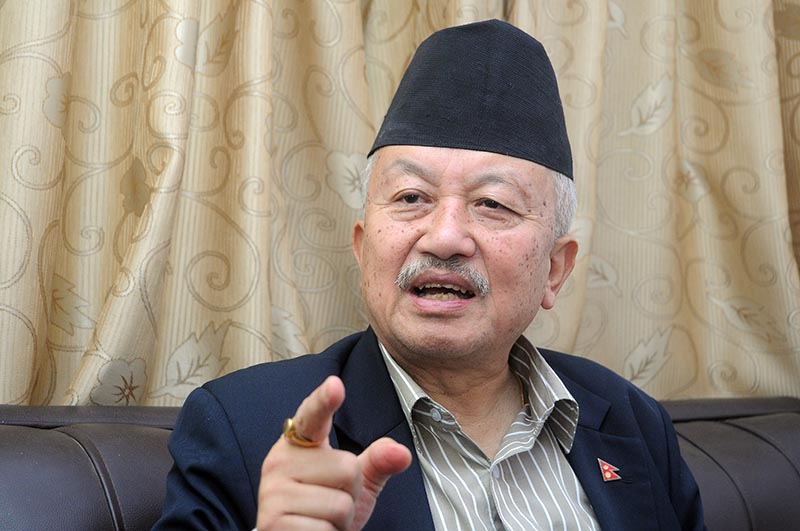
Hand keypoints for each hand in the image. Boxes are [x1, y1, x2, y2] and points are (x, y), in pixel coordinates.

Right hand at [256, 376, 411, 530]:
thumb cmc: (322, 510)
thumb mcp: (356, 484)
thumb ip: (377, 461)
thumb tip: (401, 452)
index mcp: (299, 445)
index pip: (313, 416)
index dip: (324, 400)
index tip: (335, 385)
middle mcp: (279, 462)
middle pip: (347, 467)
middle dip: (350, 494)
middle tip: (329, 504)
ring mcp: (273, 492)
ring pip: (340, 502)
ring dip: (341, 521)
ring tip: (321, 520)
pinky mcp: (274, 522)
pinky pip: (327, 528)